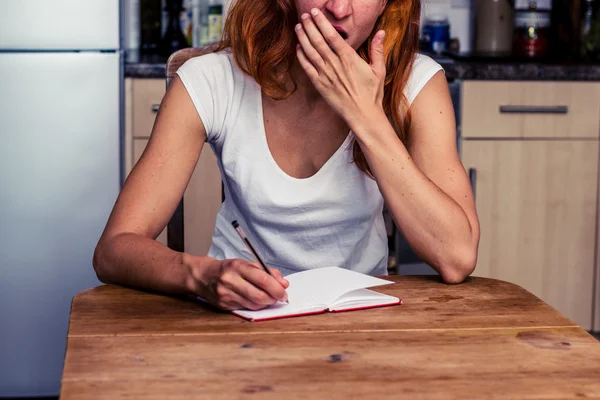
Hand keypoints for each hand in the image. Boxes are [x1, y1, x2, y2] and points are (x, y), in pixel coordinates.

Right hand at [196, 258, 288, 310]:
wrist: (203, 276)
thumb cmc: (228, 269)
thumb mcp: (246, 263)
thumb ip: (266, 271)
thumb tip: (283, 283)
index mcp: (238, 267)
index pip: (263, 279)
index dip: (277, 288)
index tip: (284, 291)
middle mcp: (230, 281)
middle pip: (260, 296)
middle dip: (273, 298)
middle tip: (279, 297)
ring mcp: (226, 295)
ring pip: (254, 305)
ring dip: (265, 303)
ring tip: (268, 298)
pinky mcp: (224, 306)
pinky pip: (246, 309)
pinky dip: (254, 306)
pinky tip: (255, 300)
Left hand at [295, 8, 385, 125]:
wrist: (362, 114)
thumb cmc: (372, 93)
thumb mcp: (379, 70)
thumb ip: (377, 50)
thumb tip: (381, 32)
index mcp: (349, 58)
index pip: (332, 36)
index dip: (322, 23)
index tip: (315, 13)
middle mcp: (335, 65)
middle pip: (318, 41)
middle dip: (310, 26)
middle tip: (304, 15)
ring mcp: (326, 75)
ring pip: (311, 52)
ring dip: (303, 38)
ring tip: (298, 26)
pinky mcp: (320, 85)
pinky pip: (307, 68)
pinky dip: (302, 57)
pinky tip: (298, 47)